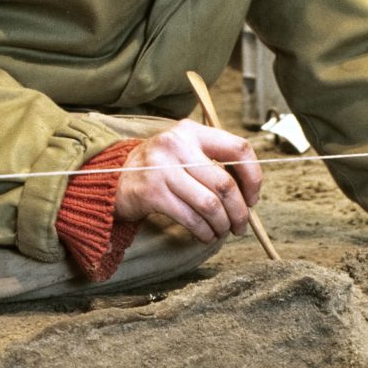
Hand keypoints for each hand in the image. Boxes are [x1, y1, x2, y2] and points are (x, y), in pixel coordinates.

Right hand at [114, 119, 262, 242]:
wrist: (113, 179)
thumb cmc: (159, 168)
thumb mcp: (183, 151)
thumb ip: (213, 162)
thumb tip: (249, 194)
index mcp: (191, 131)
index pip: (238, 148)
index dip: (253, 176)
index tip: (253, 196)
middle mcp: (177, 145)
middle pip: (225, 183)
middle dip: (240, 211)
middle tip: (241, 225)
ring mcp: (162, 168)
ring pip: (210, 204)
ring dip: (222, 224)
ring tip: (223, 231)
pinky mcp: (152, 193)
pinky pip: (191, 218)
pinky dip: (204, 231)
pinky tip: (206, 235)